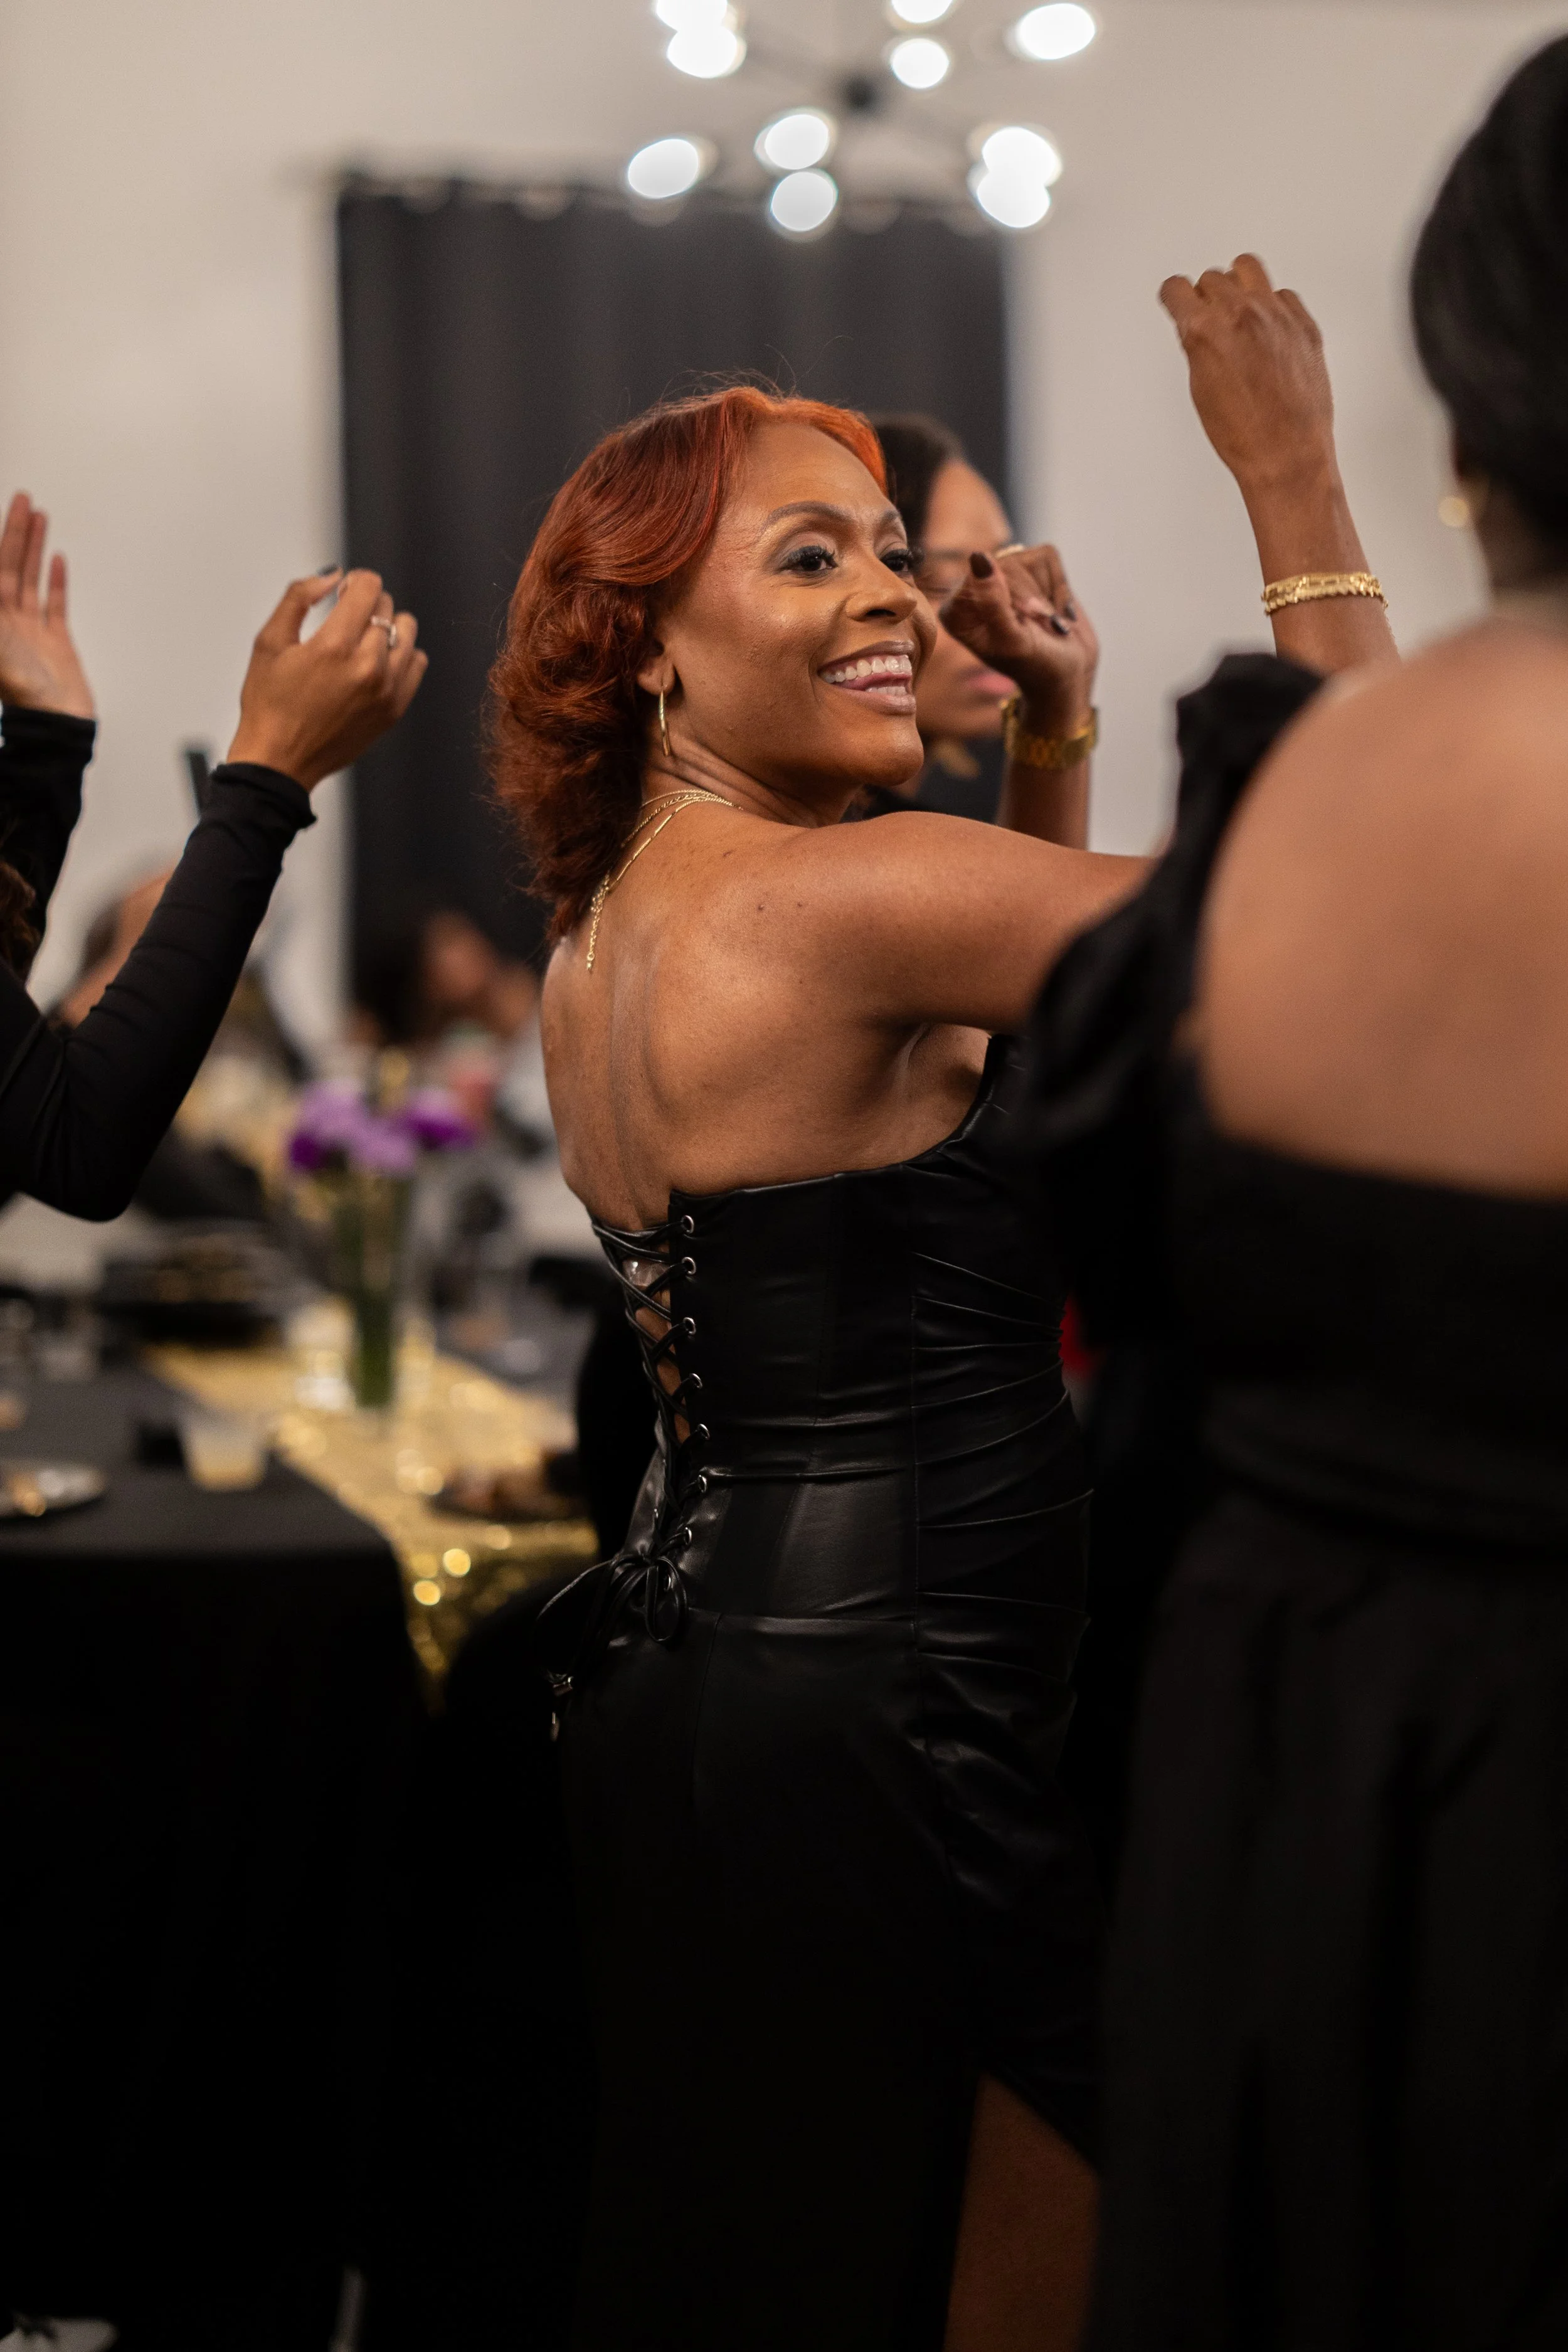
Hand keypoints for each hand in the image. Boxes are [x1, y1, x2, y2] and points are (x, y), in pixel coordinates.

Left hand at [0, 493, 94, 718]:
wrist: (57, 724)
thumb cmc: (22, 693)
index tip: (5, 511)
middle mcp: (8, 622)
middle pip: (10, 566)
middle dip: (15, 531)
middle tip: (22, 499)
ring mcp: (32, 631)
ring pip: (31, 579)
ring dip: (34, 548)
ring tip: (40, 518)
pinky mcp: (56, 643)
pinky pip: (55, 605)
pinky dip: (56, 581)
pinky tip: (56, 561)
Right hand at [226, 567, 426, 789]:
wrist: (281, 761)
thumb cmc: (270, 704)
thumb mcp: (269, 642)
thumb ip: (299, 598)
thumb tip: (331, 576)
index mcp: (334, 646)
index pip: (369, 588)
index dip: (356, 581)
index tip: (343, 592)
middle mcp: (367, 667)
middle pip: (388, 607)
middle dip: (366, 604)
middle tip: (345, 618)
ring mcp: (386, 690)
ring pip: (407, 633)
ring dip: (388, 626)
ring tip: (363, 639)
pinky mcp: (394, 709)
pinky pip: (417, 665)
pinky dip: (402, 655)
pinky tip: (378, 661)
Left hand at [938, 543, 1097, 732]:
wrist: (1069, 674)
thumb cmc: (1038, 666)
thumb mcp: (1013, 642)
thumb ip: (993, 602)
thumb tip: (978, 556)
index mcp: (956, 612)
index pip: (979, 576)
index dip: (1011, 599)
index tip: (1021, 627)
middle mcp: (973, 590)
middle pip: (1006, 565)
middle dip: (1031, 599)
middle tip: (1038, 629)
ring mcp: (1002, 576)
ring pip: (1029, 558)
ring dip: (1047, 594)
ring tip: (1047, 623)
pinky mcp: (1028, 567)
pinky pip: (1048, 556)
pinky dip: (1060, 586)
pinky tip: (1055, 610)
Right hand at [1159, 255, 1336, 496]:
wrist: (1287, 453)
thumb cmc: (1244, 435)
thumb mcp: (1201, 390)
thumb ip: (1198, 347)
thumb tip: (1197, 329)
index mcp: (1206, 331)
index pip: (1177, 288)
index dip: (1174, 297)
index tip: (1176, 299)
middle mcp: (1242, 314)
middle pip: (1213, 278)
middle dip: (1206, 297)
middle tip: (1209, 316)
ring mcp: (1276, 315)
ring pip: (1248, 268)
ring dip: (1237, 284)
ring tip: (1238, 307)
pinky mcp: (1303, 323)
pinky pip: (1282, 294)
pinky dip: (1272, 306)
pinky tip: (1268, 328)